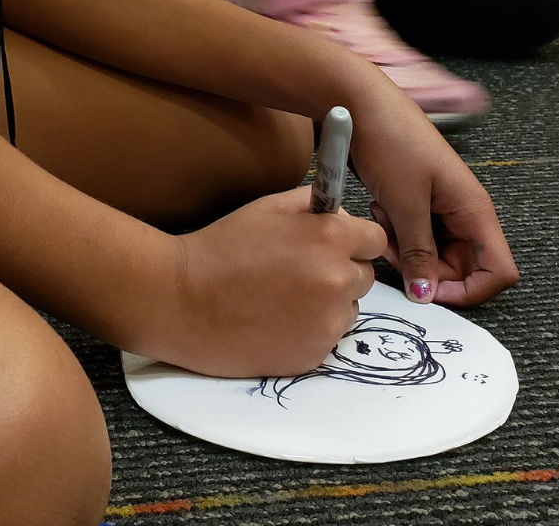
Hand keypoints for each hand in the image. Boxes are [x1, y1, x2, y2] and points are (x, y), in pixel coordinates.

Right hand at [156, 187, 385, 377]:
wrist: (184, 299)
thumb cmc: (222, 247)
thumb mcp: (267, 207)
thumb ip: (312, 202)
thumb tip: (339, 212)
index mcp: (329, 238)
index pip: (375, 240)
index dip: (354, 240)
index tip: (333, 243)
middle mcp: (337, 281)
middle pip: (364, 275)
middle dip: (341, 269)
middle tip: (299, 269)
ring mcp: (328, 323)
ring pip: (348, 309)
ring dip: (328, 302)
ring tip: (283, 296)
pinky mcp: (314, 355)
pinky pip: (328, 336)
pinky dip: (310, 329)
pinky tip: (276, 319)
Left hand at [346, 78, 518, 306]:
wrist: (360, 102)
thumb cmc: (390, 144)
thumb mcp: (403, 204)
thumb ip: (418, 252)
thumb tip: (425, 294)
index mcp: (474, 210)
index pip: (498, 271)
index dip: (469, 291)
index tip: (427, 290)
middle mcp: (464, 209)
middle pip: (460, 265)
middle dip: (424, 266)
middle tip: (389, 247)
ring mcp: (441, 202)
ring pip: (432, 249)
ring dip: (405, 246)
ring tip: (381, 219)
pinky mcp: (418, 196)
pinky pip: (414, 230)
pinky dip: (396, 229)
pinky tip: (377, 207)